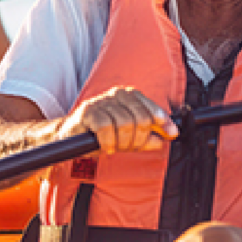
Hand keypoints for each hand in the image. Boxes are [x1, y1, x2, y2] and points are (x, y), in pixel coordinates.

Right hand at [56, 86, 178, 153]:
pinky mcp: (87, 111)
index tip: (171, 133)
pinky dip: (108, 142)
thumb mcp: (126, 137)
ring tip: (114, 147)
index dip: (162, 120)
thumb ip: (144, 137)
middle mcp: (115, 95)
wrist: (70, 137)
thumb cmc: (100, 135)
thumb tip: (163, 139)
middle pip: (140, 118)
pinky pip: (106, 128)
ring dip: (122, 143)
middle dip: (138, 139)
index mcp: (127, 96)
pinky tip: (106, 146)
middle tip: (127, 147)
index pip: (150, 107)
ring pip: (124, 124)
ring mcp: (101, 102)